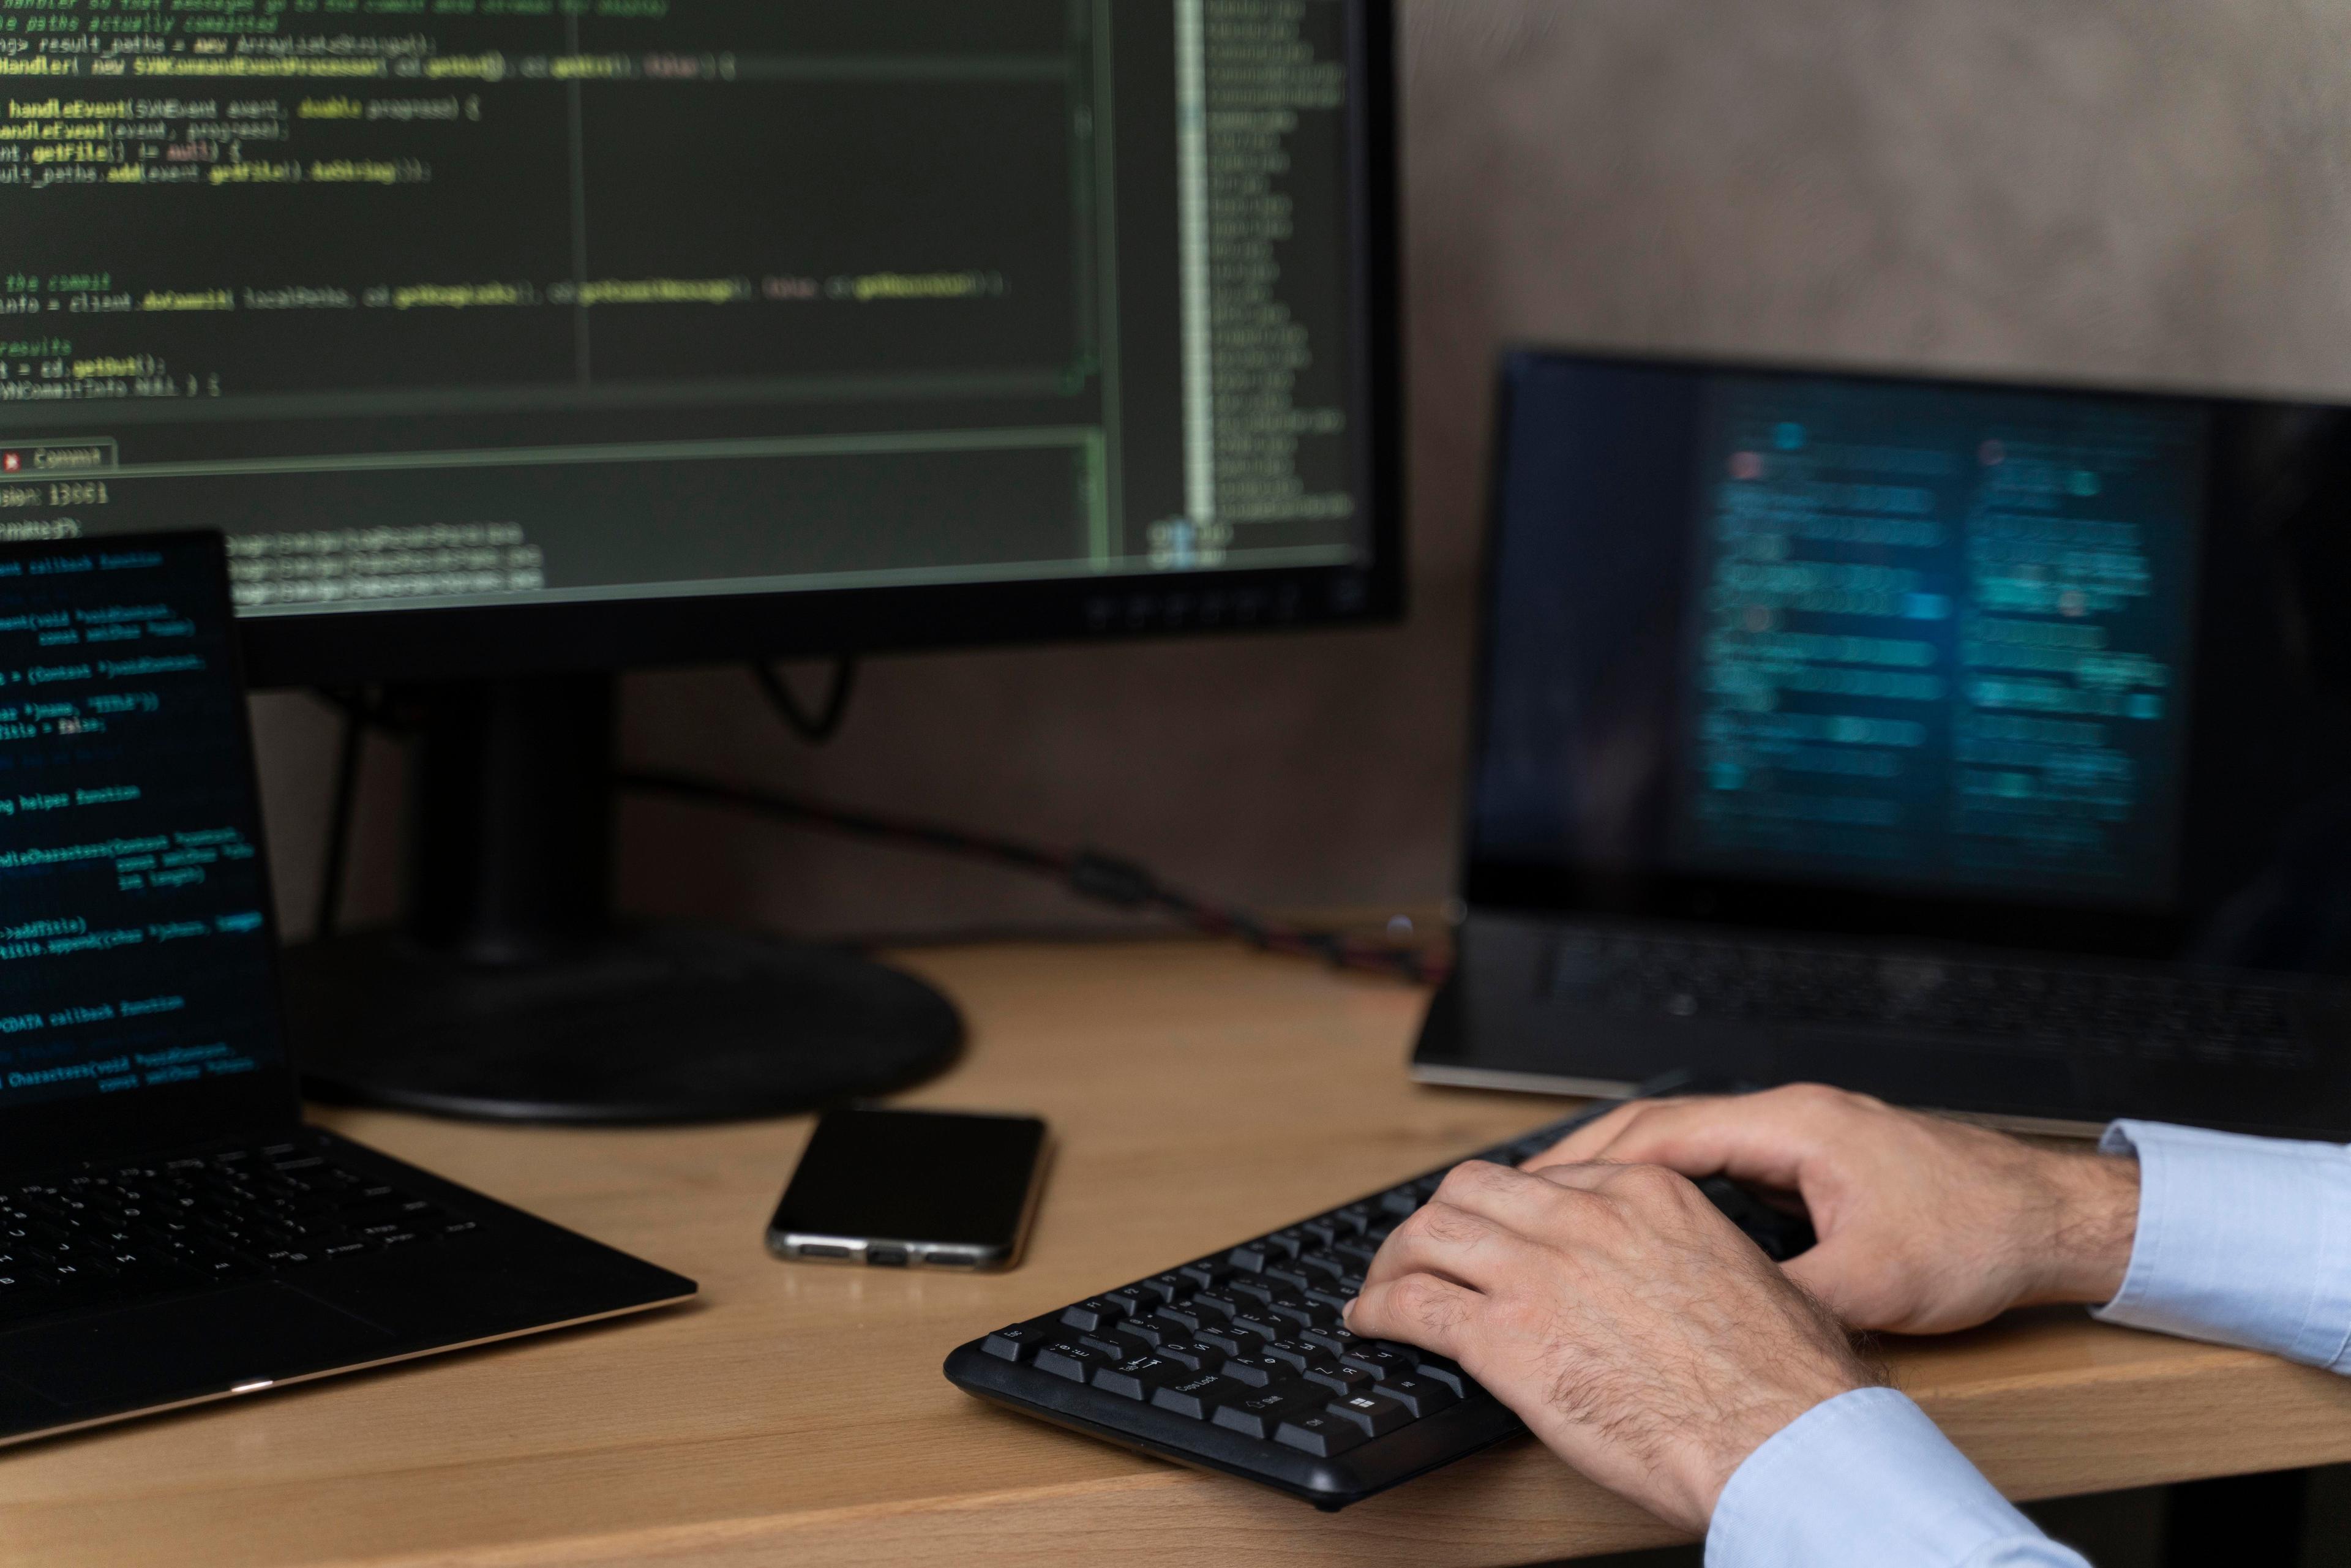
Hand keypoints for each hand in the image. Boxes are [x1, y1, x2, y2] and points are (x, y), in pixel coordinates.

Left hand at [1344, 1158, 1874, 1533]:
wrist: (1781, 1437)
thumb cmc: (1785, 1380)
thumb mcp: (1747, 1275)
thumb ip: (1691, 1256)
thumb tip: (1678, 1277)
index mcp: (1645, 1195)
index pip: (1541, 1176)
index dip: (1502, 1208)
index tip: (1489, 1233)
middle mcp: (1583, 1218)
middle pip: (1471, 1191)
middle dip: (1437, 1221)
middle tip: (1422, 1254)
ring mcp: (1538, 1272)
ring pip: (1430, 1235)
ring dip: (1395, 1261)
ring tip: (1383, 1287)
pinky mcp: (1505, 1337)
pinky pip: (1414, 1305)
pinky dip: (1379, 1310)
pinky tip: (1368, 1325)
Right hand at [1527, 1084, 2141, 1334]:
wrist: (2055, 1217)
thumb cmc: (1981, 1234)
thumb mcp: (1873, 1283)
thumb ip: (1786, 1298)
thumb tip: (1716, 1322)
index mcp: (1796, 1125)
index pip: (1665, 1129)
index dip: (1592, 1157)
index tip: (1538, 1183)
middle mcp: (1795, 1117)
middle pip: (1666, 1125)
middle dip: (1593, 1157)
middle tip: (1527, 1192)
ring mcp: (1808, 1135)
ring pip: (1694, 1142)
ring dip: (1633, 1170)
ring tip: (1572, 1204)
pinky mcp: (1822, 1161)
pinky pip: (1728, 1163)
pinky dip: (1680, 1185)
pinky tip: (1656, 1217)